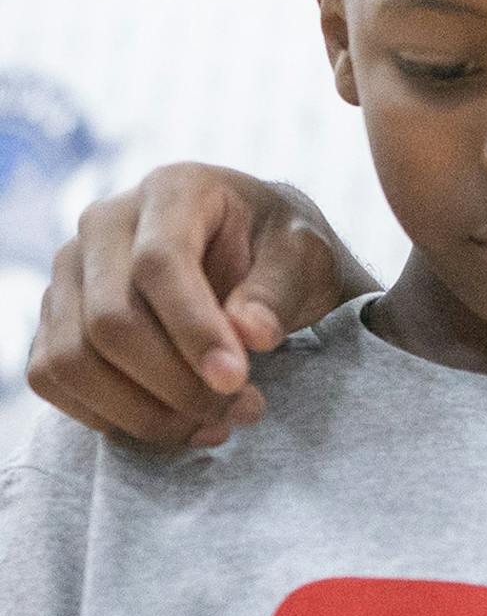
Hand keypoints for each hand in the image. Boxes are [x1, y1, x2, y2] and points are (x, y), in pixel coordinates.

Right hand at [28, 164, 352, 449]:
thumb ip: (279, 291)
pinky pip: (53, 378)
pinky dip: (110, 417)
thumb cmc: (280, 249)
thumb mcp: (304, 258)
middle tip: (241, 410)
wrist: (253, 253)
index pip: (159, 263)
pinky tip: (173, 425)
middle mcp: (103, 224)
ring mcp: (70, 271)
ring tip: (214, 425)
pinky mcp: (55, 317)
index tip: (235, 381)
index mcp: (172, 191)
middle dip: (176, 383)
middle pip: (110, 320)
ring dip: (143, 411)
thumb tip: (253, 334)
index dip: (194, 330)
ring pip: (73, 358)